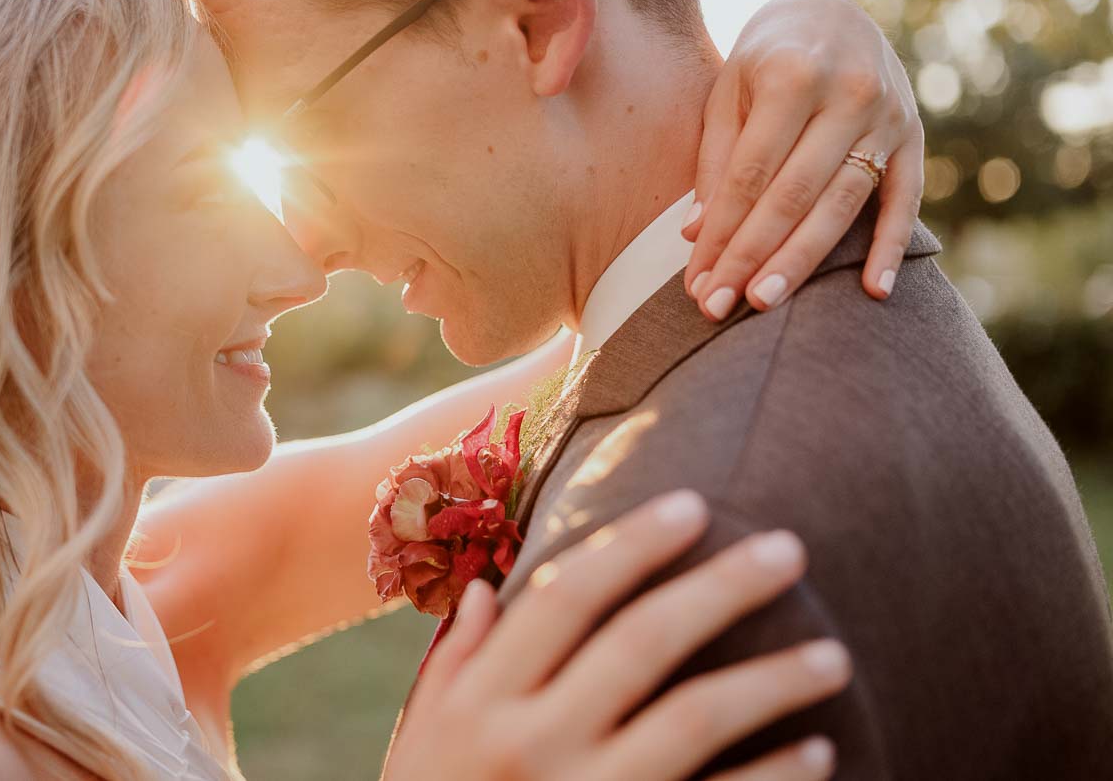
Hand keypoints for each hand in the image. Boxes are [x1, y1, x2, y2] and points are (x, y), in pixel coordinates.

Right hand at [383, 491, 848, 780]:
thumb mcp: (425, 736)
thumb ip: (458, 663)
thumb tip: (487, 590)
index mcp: (483, 699)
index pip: (564, 597)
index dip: (631, 545)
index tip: (693, 505)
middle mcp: (532, 740)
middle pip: (641, 641)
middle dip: (720, 587)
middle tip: (789, 549)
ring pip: (692, 719)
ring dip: (770, 683)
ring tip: (834, 657)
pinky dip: (770, 778)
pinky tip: (819, 751)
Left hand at [682, 0, 923, 319]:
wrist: (832, 12)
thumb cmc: (766, 59)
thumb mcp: (729, 92)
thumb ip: (716, 159)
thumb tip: (698, 234)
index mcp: (793, 77)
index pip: (750, 174)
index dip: (721, 232)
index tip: (696, 280)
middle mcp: (848, 96)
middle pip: (793, 195)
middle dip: (752, 255)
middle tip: (718, 307)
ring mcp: (889, 117)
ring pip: (841, 205)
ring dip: (801, 261)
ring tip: (764, 304)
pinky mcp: (915, 136)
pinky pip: (905, 200)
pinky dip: (892, 248)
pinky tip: (873, 292)